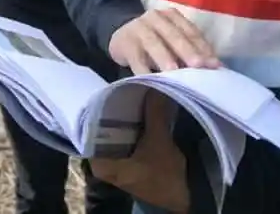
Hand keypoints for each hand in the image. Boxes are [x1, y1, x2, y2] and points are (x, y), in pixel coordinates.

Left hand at [90, 93, 189, 211]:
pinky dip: (133, 126)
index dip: (101, 109)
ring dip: (126, 117)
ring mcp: (117, 163)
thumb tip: (151, 83)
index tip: (110, 90)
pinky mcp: (130, 161)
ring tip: (133, 93)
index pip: (91, 129)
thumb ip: (153, 112)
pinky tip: (140, 108)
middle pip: (105, 129)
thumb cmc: (165, 175)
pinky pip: (126, 138)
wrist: (187, 197)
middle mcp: (103, 164)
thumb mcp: (159, 141)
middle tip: (124, 88)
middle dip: (116, 110)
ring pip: (116, 132)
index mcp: (100, 164)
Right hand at [108, 8, 219, 74]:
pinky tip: (151, 80)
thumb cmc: (154, 41)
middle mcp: (156, 18)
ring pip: (153, 43)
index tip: (215, 65)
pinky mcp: (125, 43)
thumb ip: (189, 48)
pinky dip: (143, 70)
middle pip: (174, 35)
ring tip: (174, 71)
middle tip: (199, 66)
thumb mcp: (171, 39)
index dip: (203, 47)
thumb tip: (213, 67)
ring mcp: (138, 28)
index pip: (191, 31)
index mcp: (172, 16)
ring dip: (164, 57)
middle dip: (187, 51)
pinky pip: (136, 58)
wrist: (120, 35)